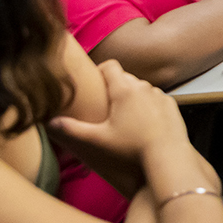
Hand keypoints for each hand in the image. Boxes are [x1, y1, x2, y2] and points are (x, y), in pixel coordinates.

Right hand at [49, 59, 188, 167]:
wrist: (168, 157)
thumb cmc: (132, 148)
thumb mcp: (97, 140)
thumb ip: (72, 130)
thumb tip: (50, 122)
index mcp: (125, 90)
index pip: (110, 65)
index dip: (100, 70)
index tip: (94, 83)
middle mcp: (144, 87)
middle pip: (125, 78)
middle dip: (114, 87)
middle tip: (104, 105)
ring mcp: (160, 96)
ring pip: (141, 89)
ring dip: (132, 97)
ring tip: (124, 117)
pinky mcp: (172, 106)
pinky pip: (155, 100)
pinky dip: (148, 106)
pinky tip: (143, 123)